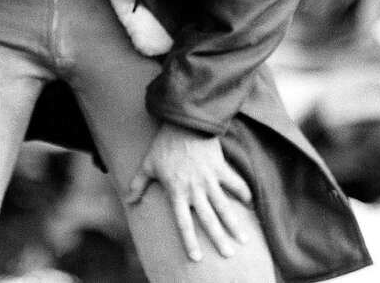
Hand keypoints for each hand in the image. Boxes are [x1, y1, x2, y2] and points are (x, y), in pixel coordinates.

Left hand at [126, 124, 252, 262]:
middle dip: (219, 239)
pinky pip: (235, 183)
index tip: (196, 258)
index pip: (183, 223)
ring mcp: (209, 179)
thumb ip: (139, 184)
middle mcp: (195, 189)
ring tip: (243, 239)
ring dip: (234, 223)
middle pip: (208, 219)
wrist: (184, 121)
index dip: (190, 241)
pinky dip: (243, 193)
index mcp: (177, 192)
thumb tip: (128, 200)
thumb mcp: (148, 164)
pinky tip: (250, 204)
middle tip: (228, 254)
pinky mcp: (220, 167)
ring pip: (224, 206)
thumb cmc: (164, 144)